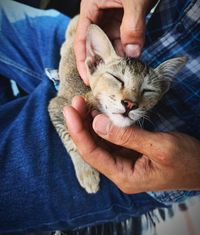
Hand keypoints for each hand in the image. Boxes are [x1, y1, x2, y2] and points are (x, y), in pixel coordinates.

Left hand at [64, 96, 199, 193]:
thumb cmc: (187, 160)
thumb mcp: (160, 147)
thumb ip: (128, 136)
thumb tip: (97, 122)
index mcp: (124, 176)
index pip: (92, 153)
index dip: (78, 131)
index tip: (70, 110)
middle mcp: (120, 170)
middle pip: (92, 147)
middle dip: (81, 124)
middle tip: (76, 102)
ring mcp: (125, 161)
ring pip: (100, 142)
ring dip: (90, 122)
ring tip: (84, 103)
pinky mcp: (131, 152)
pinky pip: (111, 138)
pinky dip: (104, 124)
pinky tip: (99, 112)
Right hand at [74, 0, 174, 83]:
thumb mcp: (135, 0)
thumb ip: (133, 26)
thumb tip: (131, 53)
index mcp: (91, 9)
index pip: (82, 39)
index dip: (83, 60)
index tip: (87, 77)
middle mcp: (97, 18)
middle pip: (93, 46)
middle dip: (98, 64)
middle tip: (102, 82)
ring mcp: (109, 23)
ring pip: (107, 47)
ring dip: (113, 60)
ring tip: (117, 75)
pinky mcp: (120, 26)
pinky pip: (120, 44)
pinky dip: (124, 53)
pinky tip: (128, 62)